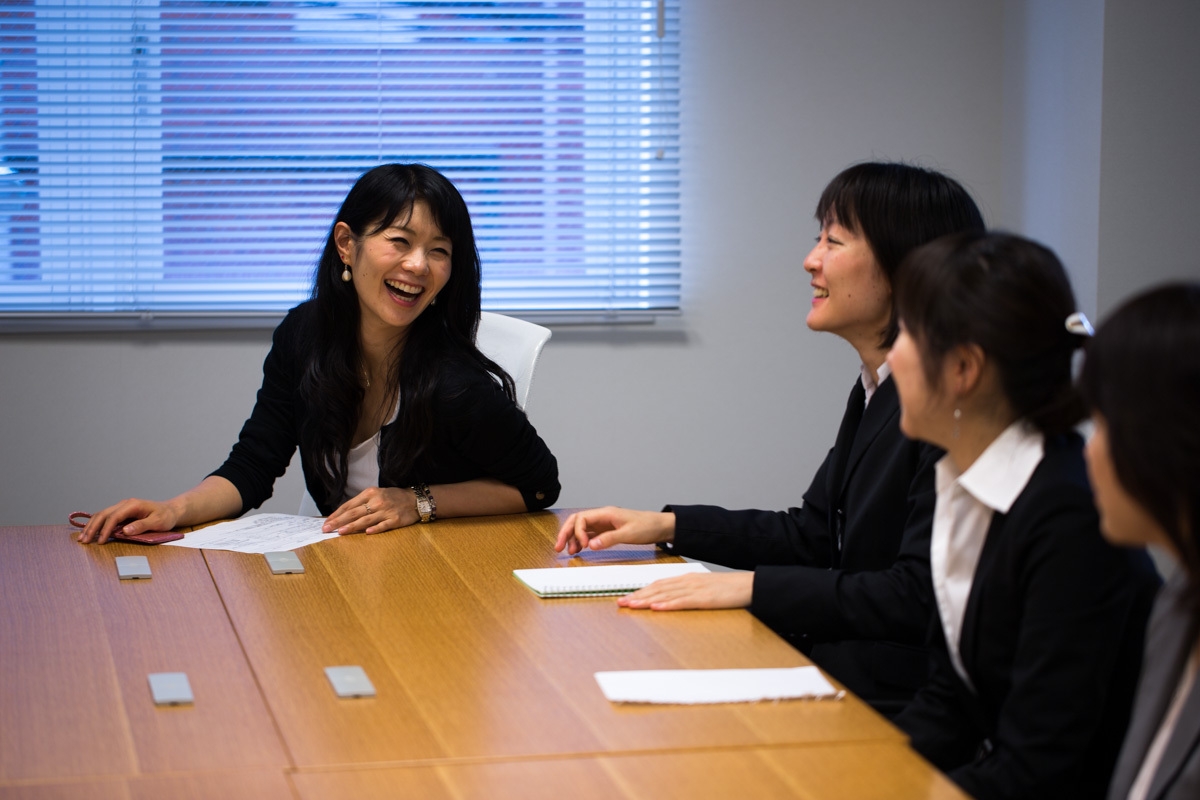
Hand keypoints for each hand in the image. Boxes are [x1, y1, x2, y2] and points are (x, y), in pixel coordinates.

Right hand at [77, 498, 179, 544]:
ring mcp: (122, 507)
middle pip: (103, 514)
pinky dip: (96, 524)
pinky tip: (90, 532)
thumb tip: (125, 531)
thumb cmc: (166, 516)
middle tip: (84, 541)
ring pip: (102, 515)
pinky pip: (106, 517)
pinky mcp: (121, 512)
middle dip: (92, 528)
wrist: (171, 510)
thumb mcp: (157, 522)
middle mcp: (125, 504)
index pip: (114, 517)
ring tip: (82, 538)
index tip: (100, 541)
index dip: (105, 529)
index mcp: (133, 505)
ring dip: (91, 526)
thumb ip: (142, 526)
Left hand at [323, 486, 419, 534]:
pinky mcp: (395, 520)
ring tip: (340, 532)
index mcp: (370, 493)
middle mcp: (376, 501)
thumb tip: (343, 515)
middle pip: (354, 513)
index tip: (326, 522)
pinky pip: (383, 525)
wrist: (415, 499)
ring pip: (365, 520)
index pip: (349, 505)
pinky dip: (375, 529)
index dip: (337, 514)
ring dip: (352, 526)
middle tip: (326, 529)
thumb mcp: (376, 494)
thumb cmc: (393, 497)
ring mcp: (386, 511)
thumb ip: (362, 503)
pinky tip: (366, 533)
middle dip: (338, 521)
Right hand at [554, 506, 675, 554]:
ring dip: (574, 539)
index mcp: (606, 513)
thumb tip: (591, 546)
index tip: (583, 546)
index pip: (582, 518)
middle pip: (577, 521)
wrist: (660, 526)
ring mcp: (604, 523)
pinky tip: (580, 550)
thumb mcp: (629, 534)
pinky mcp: (607, 530)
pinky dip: (583, 541)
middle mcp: (602, 517)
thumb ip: (609, 539)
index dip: (577, 532)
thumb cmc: (647, 526)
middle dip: (566, 533)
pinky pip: (590, 534)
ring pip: (582, 528)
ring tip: (570, 552)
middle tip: (558, 547)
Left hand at [617, 571, 753, 610]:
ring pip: (665, 594)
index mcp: (687, 579)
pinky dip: (667, 604)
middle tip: (620, 603)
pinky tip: (656, 607)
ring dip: (646, 600)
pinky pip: (682, 602)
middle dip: (637, 595)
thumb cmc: (729, 588)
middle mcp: (688, 581)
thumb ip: (689, 592)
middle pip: (657, 588)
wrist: (749, 583)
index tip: (626, 597)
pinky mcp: (705, 599)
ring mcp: (696, 589)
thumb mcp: (705, 587)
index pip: (658, 584)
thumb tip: (672, 600)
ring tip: (631, 605)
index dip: (641, 590)